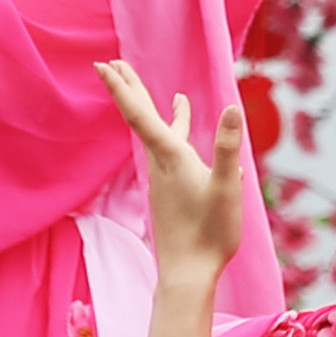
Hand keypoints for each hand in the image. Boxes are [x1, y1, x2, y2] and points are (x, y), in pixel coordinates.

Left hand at [97, 62, 254, 281]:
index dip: (121, 87)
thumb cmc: (209, 233)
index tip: (103, 65)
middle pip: (142, 119)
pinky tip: (201, 148)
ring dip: (160, 113)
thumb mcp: (226, 187)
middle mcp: (162, 165)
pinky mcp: (173, 193)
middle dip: (129, 89)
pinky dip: (181, 141)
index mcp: (172, 158)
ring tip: (176, 98)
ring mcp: (166, 180)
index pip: (141, 114)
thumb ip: (227, 147)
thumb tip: (233, 107)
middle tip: (112, 63)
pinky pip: (174, 156)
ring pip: (161, 139)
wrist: (188, 273)